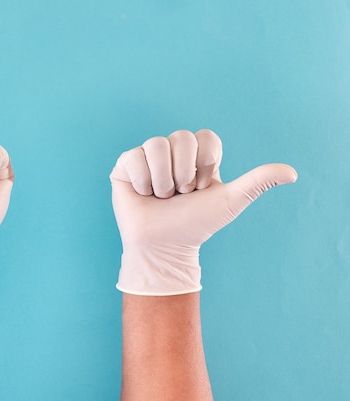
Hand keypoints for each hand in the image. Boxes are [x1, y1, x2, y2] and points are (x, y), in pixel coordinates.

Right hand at [110, 129, 296, 295]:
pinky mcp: (125, 166)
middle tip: (181, 194)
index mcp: (195, 156)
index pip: (205, 137)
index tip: (202, 187)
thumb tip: (293, 173)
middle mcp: (171, 152)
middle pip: (180, 137)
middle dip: (184, 172)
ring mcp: (147, 157)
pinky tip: (144, 194)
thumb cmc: (196, 225)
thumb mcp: (230, 201)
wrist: (164, 247)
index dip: (206, 162)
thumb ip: (257, 182)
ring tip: (161, 197)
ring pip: (156, 145)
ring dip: (163, 179)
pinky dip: (143, 181)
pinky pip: (134, 157)